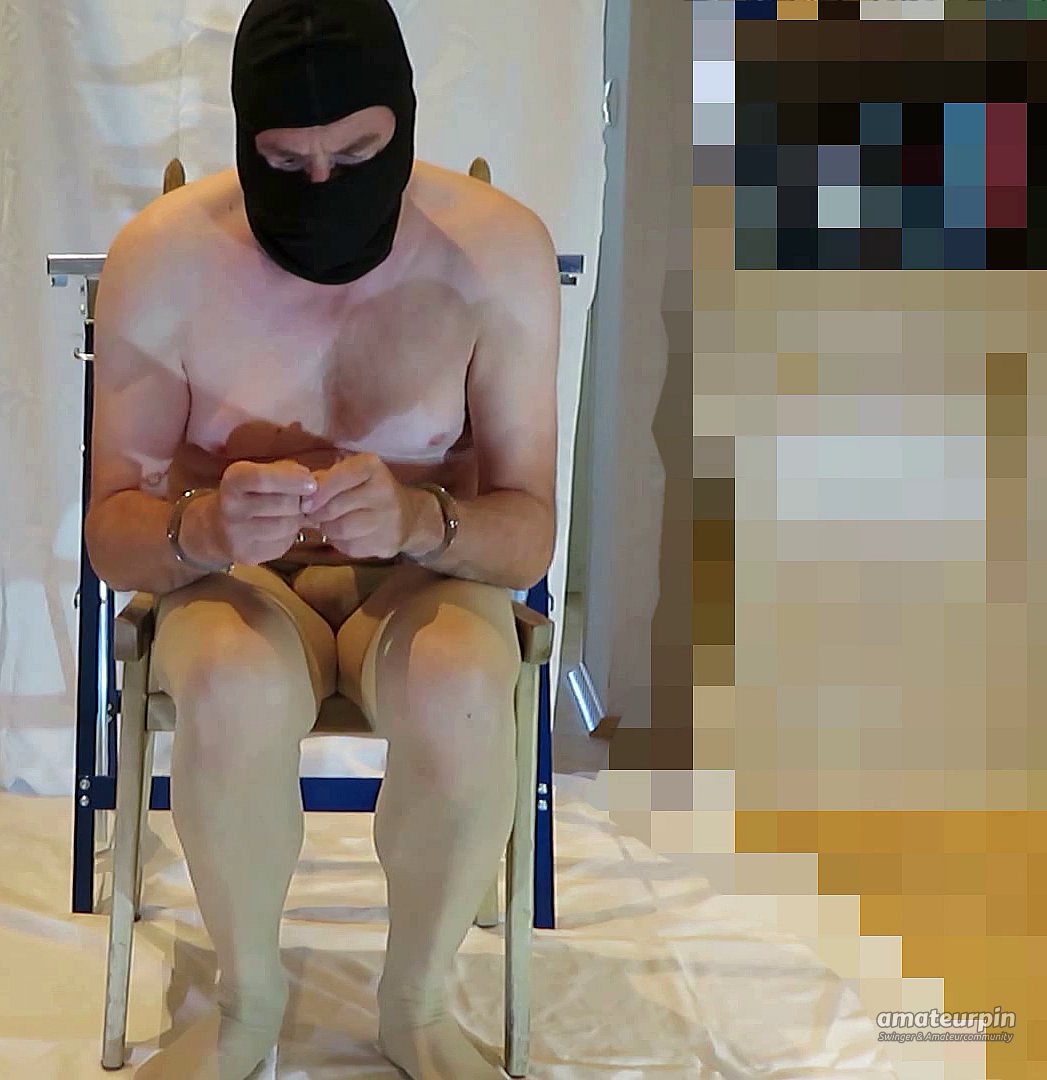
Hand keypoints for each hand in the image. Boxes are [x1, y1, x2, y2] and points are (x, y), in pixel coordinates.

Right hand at [200, 460, 316, 565]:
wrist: (217, 527)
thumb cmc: (251, 493)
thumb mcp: (262, 472)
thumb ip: (287, 472)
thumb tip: (312, 483)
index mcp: (233, 479)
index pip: (263, 479)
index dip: (292, 480)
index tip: (311, 483)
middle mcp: (230, 507)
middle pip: (283, 504)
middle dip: (299, 501)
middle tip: (299, 500)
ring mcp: (235, 534)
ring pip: (286, 526)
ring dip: (296, 520)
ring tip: (289, 515)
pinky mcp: (246, 556)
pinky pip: (283, 545)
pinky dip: (290, 536)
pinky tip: (280, 530)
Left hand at [301, 454, 417, 560]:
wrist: (408, 517)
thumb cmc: (369, 491)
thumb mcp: (351, 475)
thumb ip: (325, 479)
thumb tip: (300, 496)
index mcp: (372, 467)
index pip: (338, 477)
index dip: (317, 492)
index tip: (306, 502)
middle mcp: (384, 490)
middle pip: (334, 507)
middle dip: (317, 513)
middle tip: (312, 515)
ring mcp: (387, 519)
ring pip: (340, 529)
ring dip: (327, 529)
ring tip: (329, 524)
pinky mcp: (384, 543)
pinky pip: (349, 546)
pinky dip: (339, 542)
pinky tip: (344, 535)